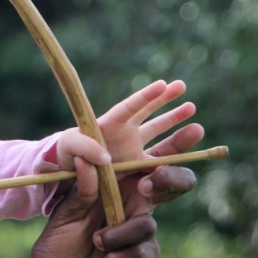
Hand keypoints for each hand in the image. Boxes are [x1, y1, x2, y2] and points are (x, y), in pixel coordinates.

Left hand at [30, 134, 198, 257]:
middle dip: (170, 180)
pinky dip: (123, 257)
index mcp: (116, 190)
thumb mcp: (66, 214)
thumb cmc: (56, 245)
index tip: (143, 173)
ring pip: (147, 224)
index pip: (145, 168)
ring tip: (96, 242)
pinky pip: (145, 252)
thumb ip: (82, 189)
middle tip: (146, 187)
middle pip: (170, 187)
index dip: (157, 162)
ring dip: (119, 233)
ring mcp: (139, 235)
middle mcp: (132, 208)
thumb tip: (87, 159)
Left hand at [53, 80, 199, 175]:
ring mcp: (133, 149)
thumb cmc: (66, 152)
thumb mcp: (69, 145)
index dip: (144, 96)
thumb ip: (83, 146)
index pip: (129, 108)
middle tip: (181, 85)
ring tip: (191, 106)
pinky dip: (174, 153)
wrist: (69, 173)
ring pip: (159, 131)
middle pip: (148, 112)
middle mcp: (124, 133)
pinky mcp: (138, 166)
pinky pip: (159, 160)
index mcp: (109, 124)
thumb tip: (105, 157)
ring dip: (174, 119)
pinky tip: (189, 147)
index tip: (162, 84)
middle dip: (164, 98)